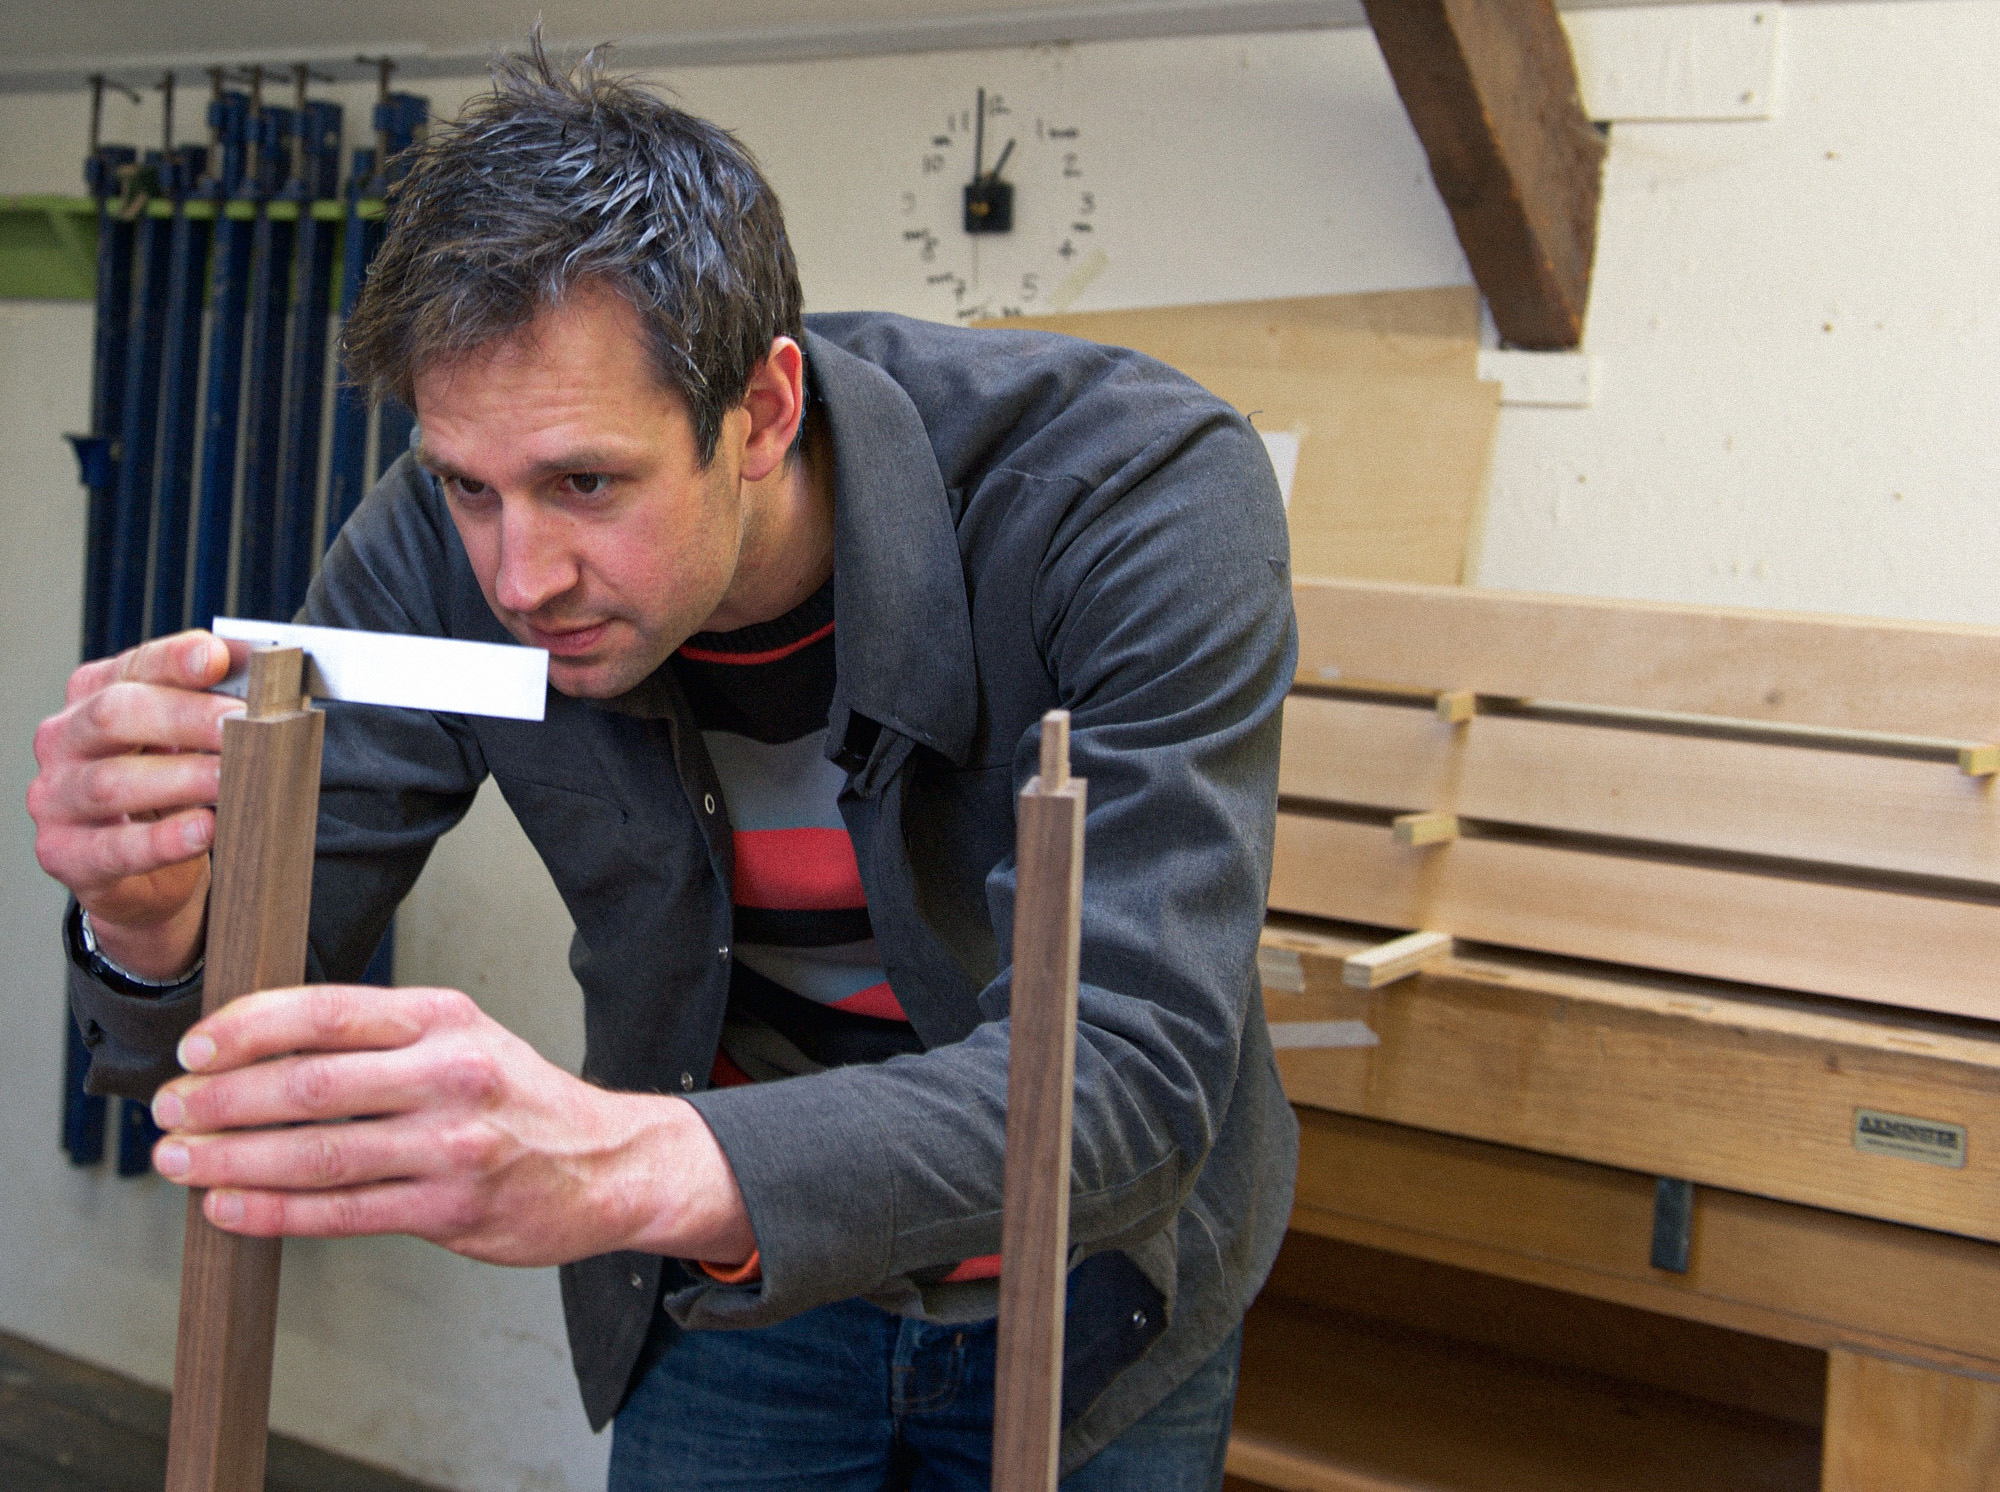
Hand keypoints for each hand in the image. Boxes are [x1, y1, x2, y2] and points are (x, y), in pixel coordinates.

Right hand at [29, 631, 248, 978]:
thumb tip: (263, 673)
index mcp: (93, 695)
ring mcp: (56, 798)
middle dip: (184, 716)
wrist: (147, 871)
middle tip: (242, 724)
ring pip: (111, 782)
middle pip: (114, 715)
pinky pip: (115, 848)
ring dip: (182, 778)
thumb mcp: (188, 739)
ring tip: (234, 778)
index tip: (218, 659)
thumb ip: (213, 704)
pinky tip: (205, 829)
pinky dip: (164, 840)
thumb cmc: (170, 788)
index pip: (133, 666)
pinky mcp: (66, 853)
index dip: (175, 659)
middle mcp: (63, 740)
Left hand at [148, 984, 755, 1268]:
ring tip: (179, 1159)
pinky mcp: (451, 1212)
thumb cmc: (520, 1099)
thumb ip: (378, 1038)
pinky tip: (228, 1207)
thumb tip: (259, 1047)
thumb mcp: (464, 1038)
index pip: (329, 1012)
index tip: (195, 1046)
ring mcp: (454, 1146)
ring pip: (318, 1154)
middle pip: (311, 1084)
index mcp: (448, 1018)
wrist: (610, 1164)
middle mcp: (452, 1075)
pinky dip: (273, 1212)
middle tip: (170, 1107)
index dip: (248, 1027)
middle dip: (222, 1098)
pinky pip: (342, 1214)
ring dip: (231, 1159)